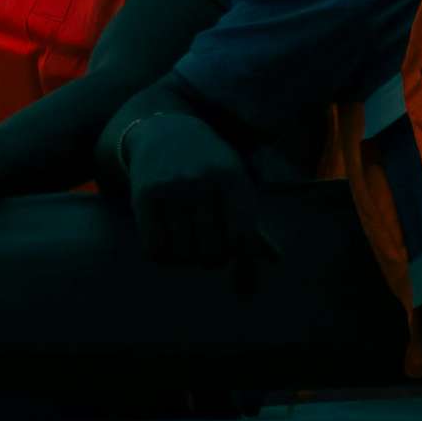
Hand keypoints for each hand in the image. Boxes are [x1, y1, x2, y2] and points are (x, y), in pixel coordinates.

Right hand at [117, 110, 263, 276]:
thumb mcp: (236, 185)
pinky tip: (165, 241)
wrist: (165, 132)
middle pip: (212, 252)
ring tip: (186, 242)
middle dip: (212, 258)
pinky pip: (154, 249)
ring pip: (182, 254)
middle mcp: (203, 181)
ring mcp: (172, 188)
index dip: (245, 268)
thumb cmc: (210, 168)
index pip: (242, 238)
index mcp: (233, 179)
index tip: (243, 288)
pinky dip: (161, 255)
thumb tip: (277, 260)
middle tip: (208, 249)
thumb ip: (253, 223)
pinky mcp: (144, 195)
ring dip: (185, 258)